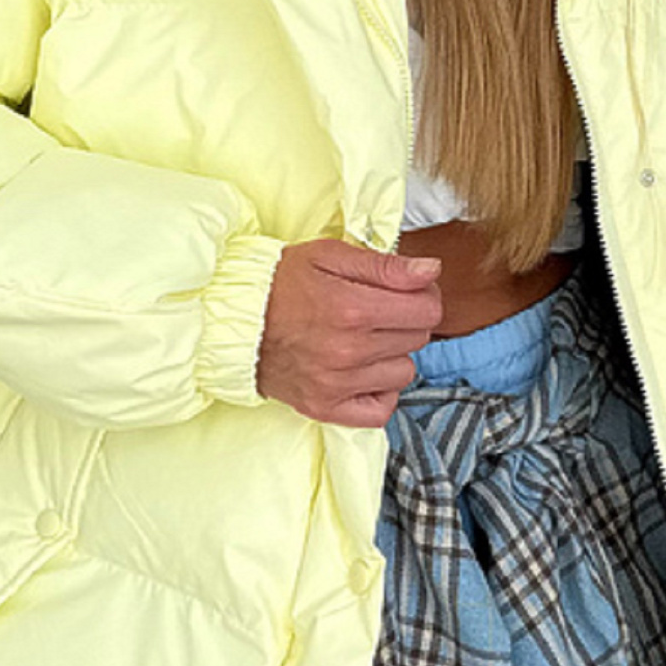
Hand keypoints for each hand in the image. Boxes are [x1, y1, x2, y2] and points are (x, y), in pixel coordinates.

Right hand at [256, 238, 444, 428]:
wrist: (234, 321)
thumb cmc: (281, 283)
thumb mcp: (329, 256)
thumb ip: (385, 266)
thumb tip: (431, 271)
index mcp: (352, 307)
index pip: (428, 310)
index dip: (423, 296)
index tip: (406, 293)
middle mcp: (348, 350)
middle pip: (418, 339)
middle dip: (406, 321)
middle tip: (377, 312)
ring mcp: (338, 383)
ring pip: (404, 372)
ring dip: (392, 355)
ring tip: (364, 340)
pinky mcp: (326, 407)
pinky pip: (382, 409)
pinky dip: (380, 391)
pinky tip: (364, 372)